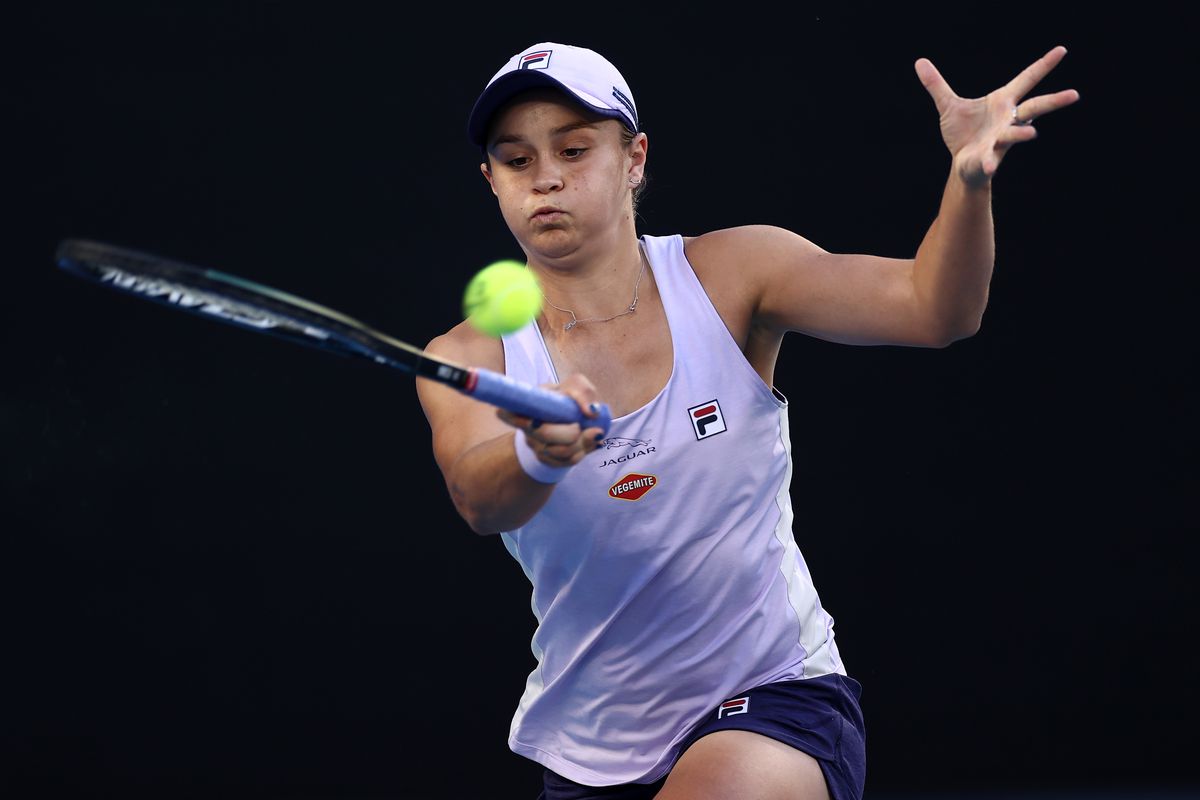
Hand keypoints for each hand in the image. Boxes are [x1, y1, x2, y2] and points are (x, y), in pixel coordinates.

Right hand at [497, 373, 605, 467]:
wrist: (568, 420)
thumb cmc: (567, 400)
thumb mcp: (575, 387)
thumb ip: (584, 392)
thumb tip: (591, 412)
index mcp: (527, 404)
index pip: (508, 413)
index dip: (520, 417)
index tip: (536, 419)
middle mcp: (525, 425)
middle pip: (545, 433)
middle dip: (572, 431)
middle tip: (582, 424)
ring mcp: (535, 445)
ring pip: (560, 451)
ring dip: (583, 443)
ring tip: (592, 432)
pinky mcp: (547, 460)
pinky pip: (567, 461)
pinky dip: (583, 452)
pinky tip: (588, 442)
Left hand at [915, 45, 1079, 186]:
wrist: (961, 164)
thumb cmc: (962, 134)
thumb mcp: (948, 106)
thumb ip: (936, 85)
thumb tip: (920, 62)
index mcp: (1002, 102)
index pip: (1026, 80)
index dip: (1043, 65)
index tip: (1062, 50)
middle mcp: (1007, 120)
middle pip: (1035, 106)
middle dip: (1054, 101)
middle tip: (1075, 94)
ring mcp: (1000, 140)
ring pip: (1015, 134)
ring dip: (1021, 133)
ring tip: (1031, 133)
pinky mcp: (987, 158)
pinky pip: (989, 159)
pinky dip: (988, 162)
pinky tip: (989, 166)